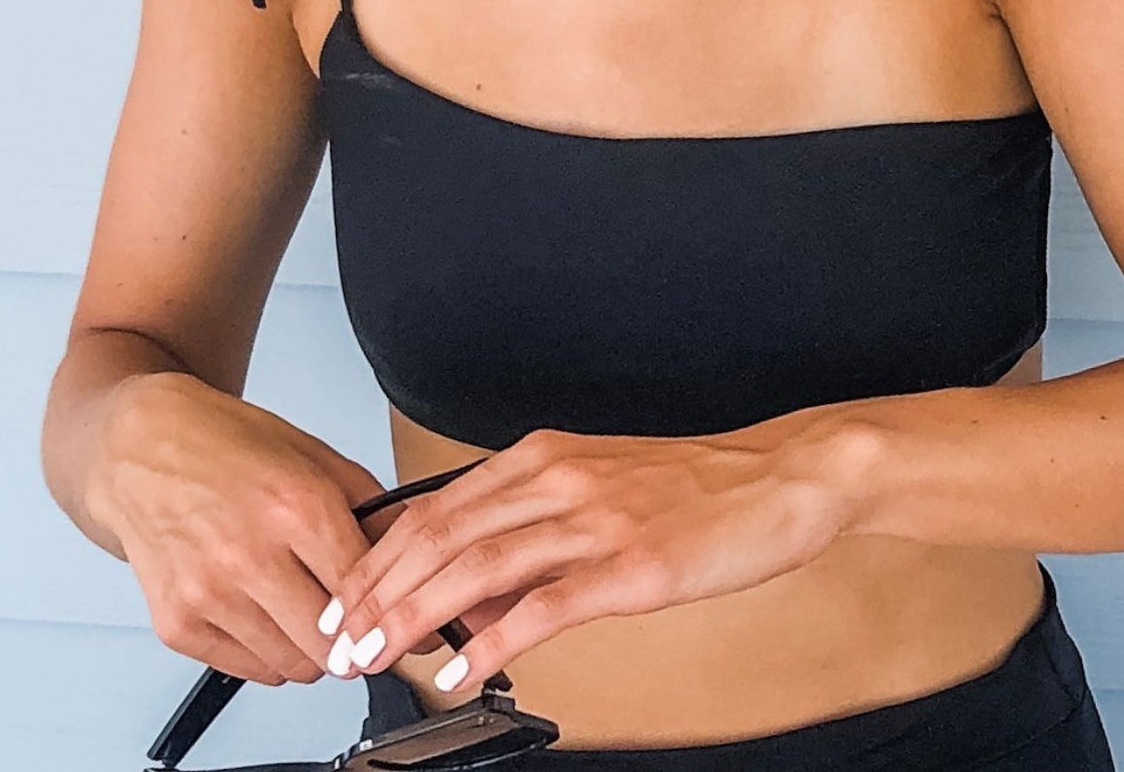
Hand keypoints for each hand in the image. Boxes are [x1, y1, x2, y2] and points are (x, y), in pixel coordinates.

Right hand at [91, 372, 388, 685]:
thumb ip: (373, 510)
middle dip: (354, 641)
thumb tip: (414, 561)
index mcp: (296, 507)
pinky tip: (266, 613)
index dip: (393, 610)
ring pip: (292, 668)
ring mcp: (208, 596)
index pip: (365, 592)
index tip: (402, 617)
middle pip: (331, 647)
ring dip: (311, 651)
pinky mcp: (176, 626)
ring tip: (307, 612)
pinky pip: (247, 671)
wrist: (141, 450)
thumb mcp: (318, 459)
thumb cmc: (231, 447)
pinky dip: (267, 653)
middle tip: (357, 625)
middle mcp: (250, 556)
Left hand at [320, 424, 859, 692]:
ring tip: (379, 655)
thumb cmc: (699, 486)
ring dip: (417, 614)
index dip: (382, 555)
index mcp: (547, 455)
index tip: (346, 598)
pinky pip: (546, 603)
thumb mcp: (602, 486)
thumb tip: (471, 589)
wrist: (781, 475)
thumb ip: (534, 527)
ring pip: (479, 564)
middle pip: (443, 531)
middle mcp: (560, 477)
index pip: (439, 505)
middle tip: (341, 638)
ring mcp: (595, 519)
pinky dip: (495, 638)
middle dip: (380, 589)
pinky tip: (467, 668)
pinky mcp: (631, 564)